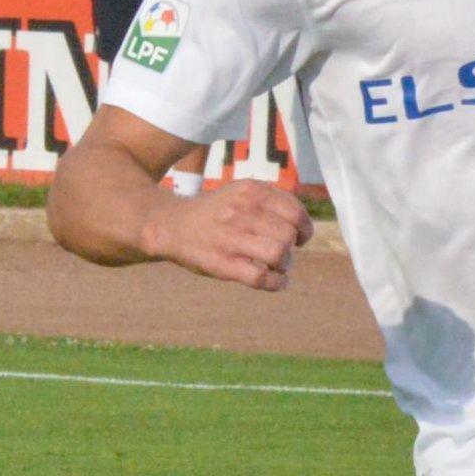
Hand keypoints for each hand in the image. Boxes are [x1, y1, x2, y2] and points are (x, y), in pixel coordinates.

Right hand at [138, 176, 311, 287]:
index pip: (294, 211)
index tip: (300, 237)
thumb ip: (271, 201)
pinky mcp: (221, 263)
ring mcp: (229, 237)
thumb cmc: (215, 212)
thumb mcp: (240, 193)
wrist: (170, 225)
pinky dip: (276, 283)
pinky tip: (276, 282)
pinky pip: (261, 278)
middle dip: (292, 248)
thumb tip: (304, 225)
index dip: (304, 228)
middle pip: (287, 235)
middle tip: (284, 253)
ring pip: (278, 254)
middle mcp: (240, 211)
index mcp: (250, 191)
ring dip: (285, 265)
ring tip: (277, 266)